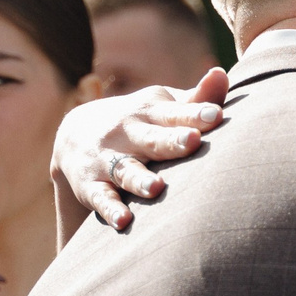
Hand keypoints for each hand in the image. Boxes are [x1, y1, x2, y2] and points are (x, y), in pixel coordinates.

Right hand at [56, 66, 229, 232]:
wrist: (75, 134)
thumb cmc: (140, 122)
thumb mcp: (162, 106)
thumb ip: (195, 99)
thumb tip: (221, 74)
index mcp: (150, 111)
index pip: (175, 113)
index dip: (195, 114)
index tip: (216, 115)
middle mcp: (127, 132)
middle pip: (152, 138)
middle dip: (171, 141)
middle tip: (191, 141)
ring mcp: (108, 159)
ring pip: (126, 170)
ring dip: (140, 179)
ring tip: (156, 188)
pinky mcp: (91, 185)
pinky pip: (101, 198)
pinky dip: (110, 209)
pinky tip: (123, 221)